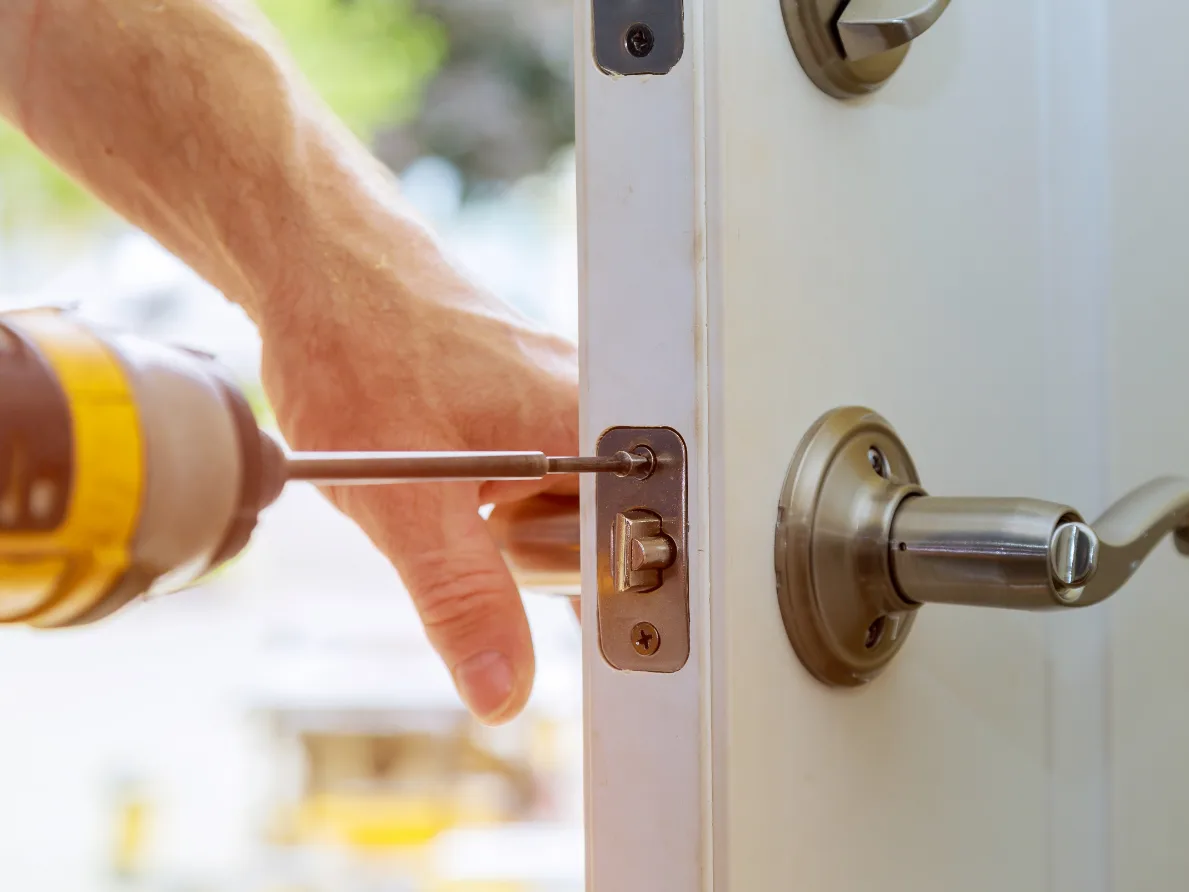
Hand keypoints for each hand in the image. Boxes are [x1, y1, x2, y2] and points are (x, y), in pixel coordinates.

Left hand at [258, 268, 578, 724]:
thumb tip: (502, 688)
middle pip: (614, 536)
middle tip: (483, 542)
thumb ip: (463, 599)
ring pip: (572, 513)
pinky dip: (501, 502)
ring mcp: (567, 405)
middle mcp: (597, 409)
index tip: (581, 634)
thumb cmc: (361, 350)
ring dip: (519, 534)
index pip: (649, 546)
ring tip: (459, 500)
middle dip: (550, 566)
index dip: (618, 605)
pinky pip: (543, 483)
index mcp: (593, 425)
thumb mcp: (405, 501)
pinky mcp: (535, 406)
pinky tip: (458, 481)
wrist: (322, 270)